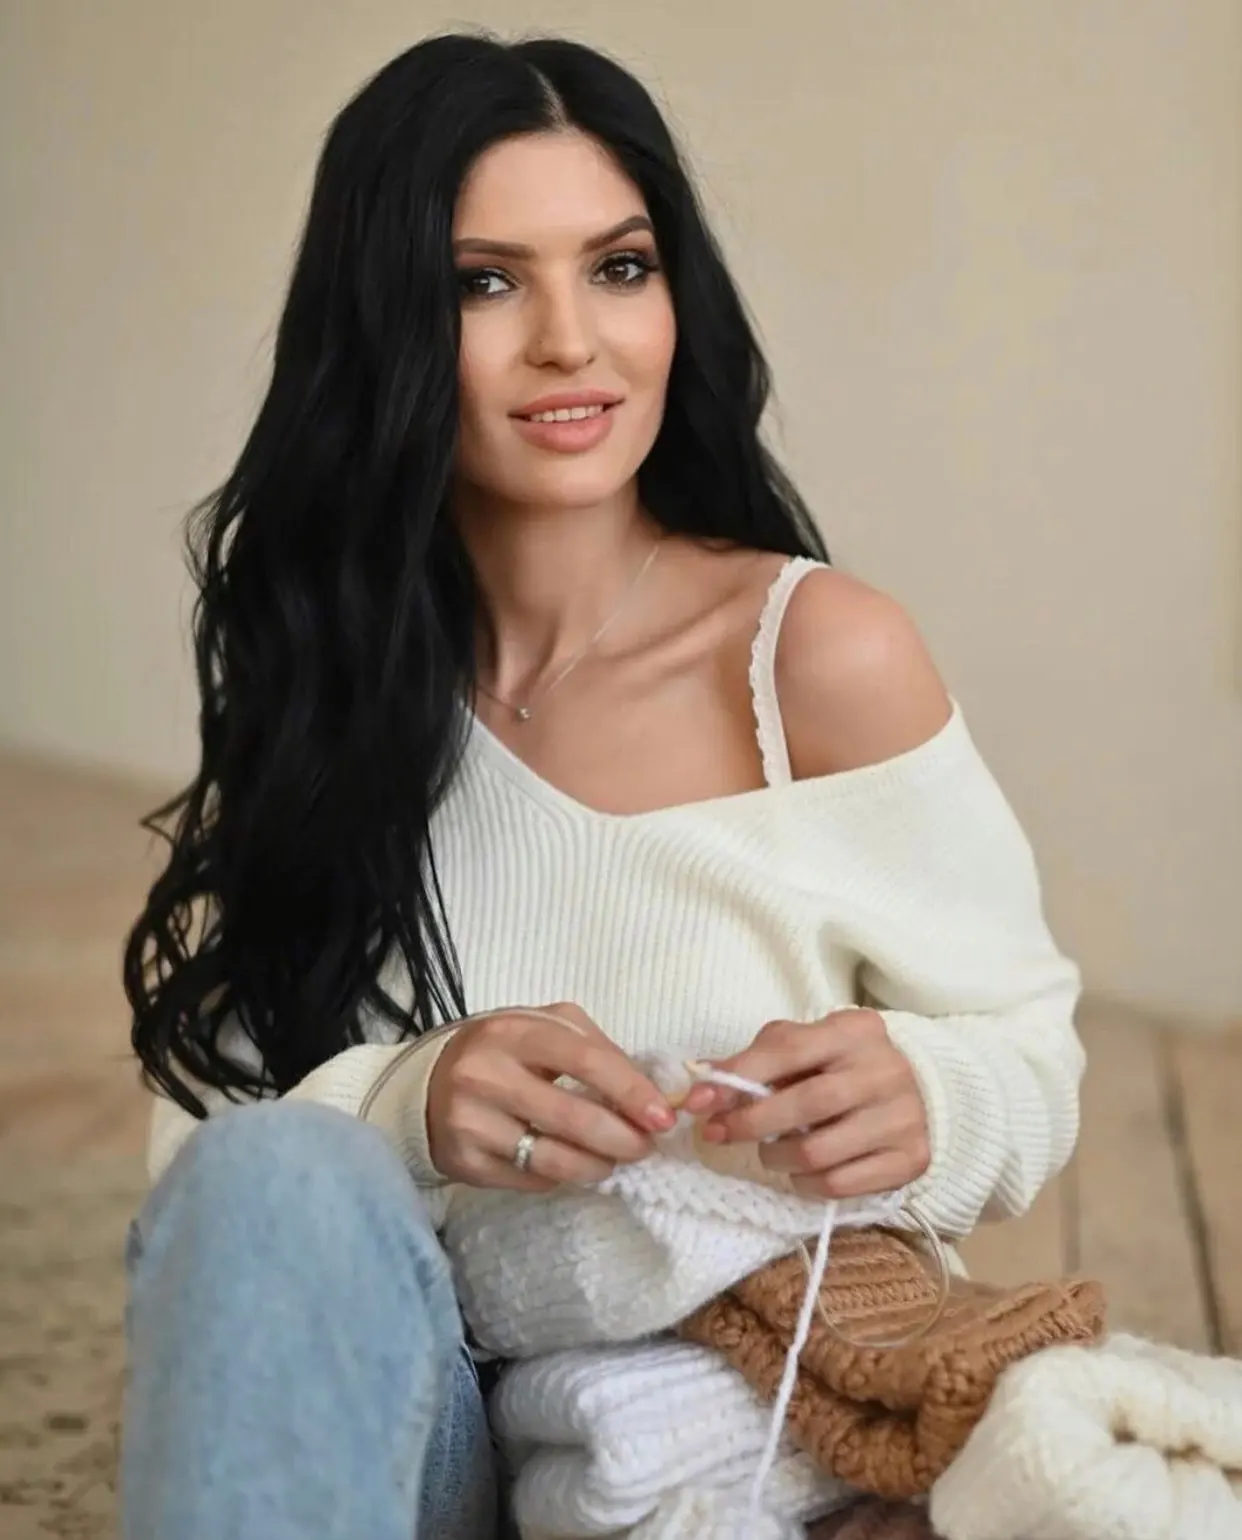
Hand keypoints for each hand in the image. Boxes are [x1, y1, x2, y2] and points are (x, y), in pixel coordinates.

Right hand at [426, 1003, 675, 1192]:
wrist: (428, 1085)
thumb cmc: (502, 1052)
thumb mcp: (543, 1029)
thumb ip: (595, 1049)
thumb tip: (650, 1091)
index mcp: (514, 1031)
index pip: (585, 1061)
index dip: (631, 1090)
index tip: (663, 1115)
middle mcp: (487, 1075)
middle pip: (573, 1117)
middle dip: (622, 1138)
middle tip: (645, 1146)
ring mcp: (472, 1122)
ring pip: (554, 1158)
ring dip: (597, 1165)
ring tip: (612, 1160)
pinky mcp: (465, 1163)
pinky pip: (531, 1180)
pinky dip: (562, 1176)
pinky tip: (570, 1163)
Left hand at [682, 1010, 929, 1199]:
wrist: (916, 1092)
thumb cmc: (840, 1066)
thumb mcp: (803, 1046)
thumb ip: (756, 1060)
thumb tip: (700, 1087)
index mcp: (854, 1031)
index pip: (788, 1049)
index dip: (738, 1077)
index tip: (698, 1102)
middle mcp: (884, 1070)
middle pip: (806, 1105)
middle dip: (751, 1124)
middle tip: (719, 1134)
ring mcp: (903, 1117)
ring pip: (818, 1153)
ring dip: (776, 1157)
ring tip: (769, 1152)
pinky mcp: (910, 1159)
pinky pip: (839, 1185)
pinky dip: (805, 1183)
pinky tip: (800, 1170)